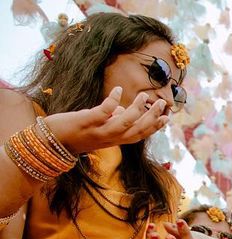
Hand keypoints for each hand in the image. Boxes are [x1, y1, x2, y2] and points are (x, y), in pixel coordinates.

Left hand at [46, 87, 168, 155]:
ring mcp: (99, 131)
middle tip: (161, 103)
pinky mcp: (87, 122)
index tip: (167, 118)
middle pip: (137, 130)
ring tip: (144, 95)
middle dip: (151, 117)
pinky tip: (117, 90)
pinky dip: (113, 101)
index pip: (140, 135)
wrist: (50, 142)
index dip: (154, 127)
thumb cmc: (74, 132)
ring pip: (124, 123)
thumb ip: (112, 120)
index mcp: (115, 140)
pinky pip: (104, 112)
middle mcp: (110, 138)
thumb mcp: (98, 128)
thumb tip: (125, 109)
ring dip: (137, 109)